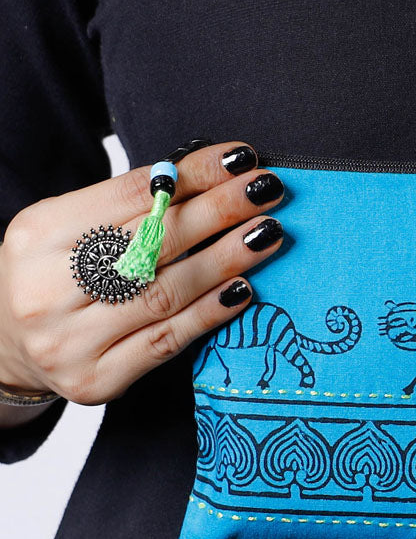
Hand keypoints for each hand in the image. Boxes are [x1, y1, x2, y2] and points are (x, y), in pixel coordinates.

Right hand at [0, 139, 283, 406]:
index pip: (130, 194)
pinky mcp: (95, 380)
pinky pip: (167, 342)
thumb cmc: (56, 277)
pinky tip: (244, 289)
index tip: (240, 159)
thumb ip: (129, 210)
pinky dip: (210, 313)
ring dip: (225, 260)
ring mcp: (70, 341)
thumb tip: (213, 179)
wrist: (9, 345)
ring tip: (266, 235)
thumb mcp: (72, 230)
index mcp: (39, 233)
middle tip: (266, 191)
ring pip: (164, 293)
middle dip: (217, 212)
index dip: (192, 174)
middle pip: (151, 243)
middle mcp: (47, 288)